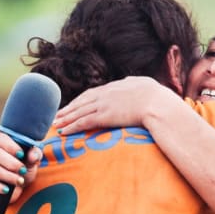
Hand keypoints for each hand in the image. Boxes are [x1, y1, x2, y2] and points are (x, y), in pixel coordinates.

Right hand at [0, 129, 41, 195]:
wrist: (10, 185)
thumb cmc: (20, 166)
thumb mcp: (29, 159)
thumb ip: (34, 154)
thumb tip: (33, 155)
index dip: (9, 145)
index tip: (21, 154)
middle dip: (10, 162)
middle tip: (23, 170)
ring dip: (6, 175)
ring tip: (19, 181)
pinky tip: (7, 189)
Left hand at [52, 77, 179, 134]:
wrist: (159, 104)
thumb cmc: (158, 97)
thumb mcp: (146, 84)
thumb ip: (135, 83)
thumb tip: (132, 82)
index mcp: (116, 86)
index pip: (94, 93)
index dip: (82, 100)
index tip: (73, 105)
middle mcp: (107, 93)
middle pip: (82, 101)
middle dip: (69, 109)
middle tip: (57, 115)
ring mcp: (105, 104)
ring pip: (79, 111)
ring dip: (66, 118)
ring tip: (55, 124)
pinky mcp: (105, 116)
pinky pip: (84, 121)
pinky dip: (72, 126)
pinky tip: (64, 131)